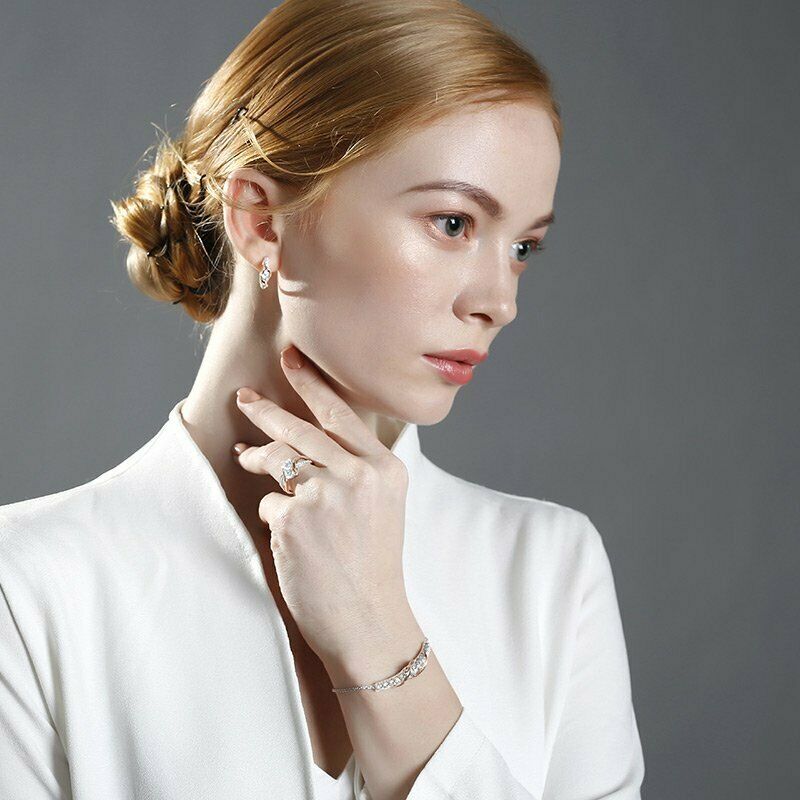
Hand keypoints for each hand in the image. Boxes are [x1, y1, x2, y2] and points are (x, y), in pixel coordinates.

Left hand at [232, 344, 412, 663]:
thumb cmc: (372, 565)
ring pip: (278, 460)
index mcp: (385, 468)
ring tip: (243, 455)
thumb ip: (356, 469)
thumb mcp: (382, 507)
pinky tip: (288, 535)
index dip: (312, 384)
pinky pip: (269, 502)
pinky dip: (273, 515)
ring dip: (256, 457)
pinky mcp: (295, 519)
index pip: (342, 414)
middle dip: (266, 411)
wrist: (369, 620)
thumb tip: (309, 442)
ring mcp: (326, 494)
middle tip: (245, 397)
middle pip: (301, 428)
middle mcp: (359, 474)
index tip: (291, 359)